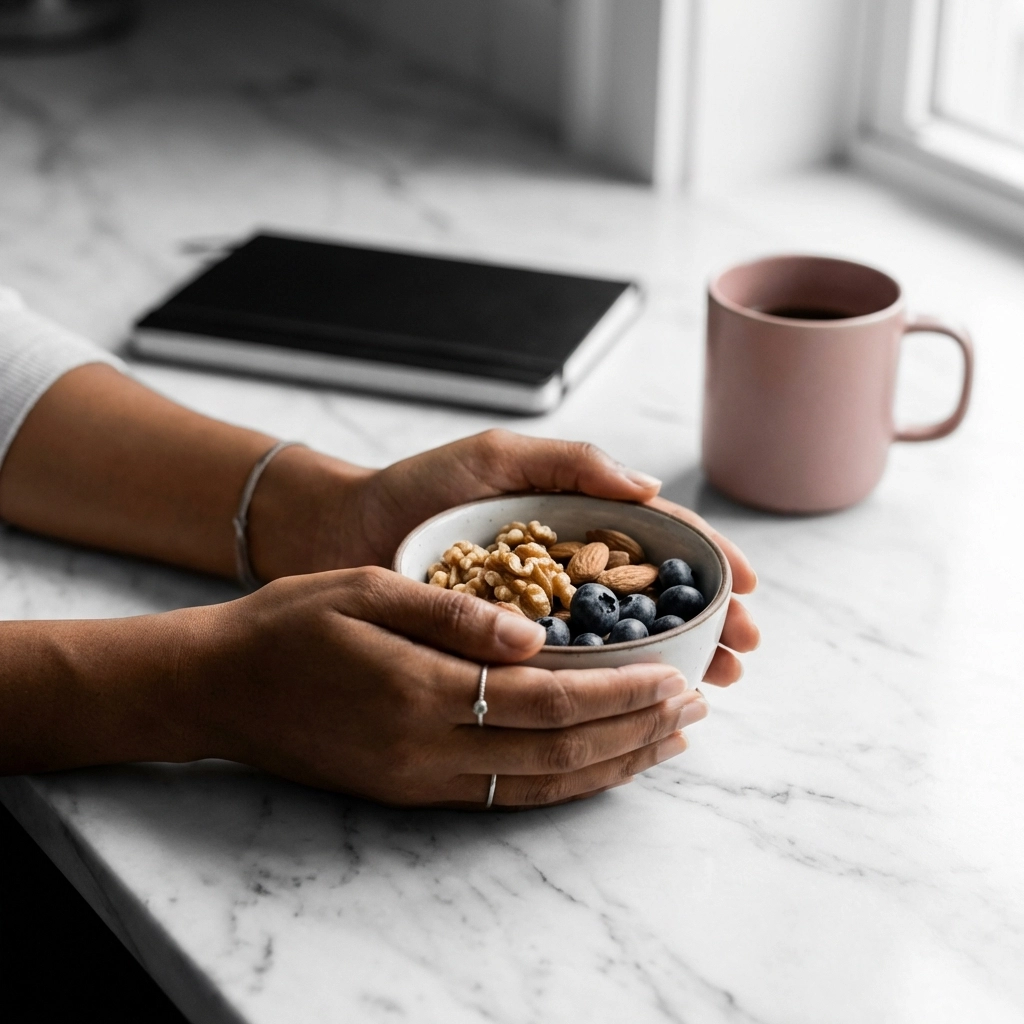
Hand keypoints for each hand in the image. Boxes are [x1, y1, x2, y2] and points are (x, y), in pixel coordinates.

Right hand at [190, 568, 707, 807]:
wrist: (216, 689)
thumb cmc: (287, 625)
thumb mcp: (364, 590)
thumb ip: (455, 615)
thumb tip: (539, 636)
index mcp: (420, 692)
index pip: (549, 703)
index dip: (621, 693)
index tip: (677, 676)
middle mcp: (427, 750)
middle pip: (558, 753)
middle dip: (635, 730)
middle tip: (696, 705)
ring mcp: (419, 780)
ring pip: (540, 785)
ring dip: (612, 763)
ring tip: (668, 740)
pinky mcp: (411, 791)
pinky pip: (505, 796)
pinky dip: (564, 783)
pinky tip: (597, 765)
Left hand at [250, 430, 759, 685]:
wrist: (341, 535)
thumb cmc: (415, 489)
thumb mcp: (492, 459)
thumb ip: (566, 462)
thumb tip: (650, 489)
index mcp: (571, 524)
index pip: (656, 542)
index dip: (707, 565)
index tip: (748, 592)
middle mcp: (564, 575)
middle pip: (653, 599)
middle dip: (706, 624)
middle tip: (743, 657)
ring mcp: (539, 618)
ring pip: (621, 644)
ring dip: (673, 662)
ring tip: (712, 685)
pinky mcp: (506, 656)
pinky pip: (568, 676)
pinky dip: (609, 691)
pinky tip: (638, 708)